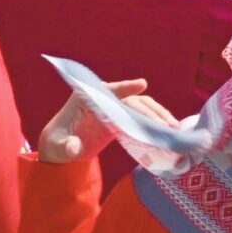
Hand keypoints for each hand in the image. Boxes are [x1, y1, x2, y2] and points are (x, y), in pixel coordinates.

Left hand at [36, 78, 175, 162]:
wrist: (61, 148)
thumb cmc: (56, 144)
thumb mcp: (58, 147)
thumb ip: (66, 147)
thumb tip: (74, 147)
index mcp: (84, 97)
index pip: (106, 90)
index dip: (125, 87)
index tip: (142, 84)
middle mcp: (101, 98)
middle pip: (129, 100)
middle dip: (148, 111)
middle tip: (166, 124)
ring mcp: (112, 107)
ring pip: (138, 106)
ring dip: (156, 115)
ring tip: (174, 127)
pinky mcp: (120, 118)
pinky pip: (139, 116)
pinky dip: (153, 122)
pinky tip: (168, 131)